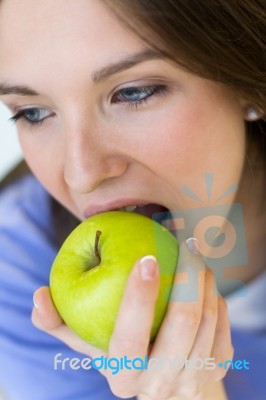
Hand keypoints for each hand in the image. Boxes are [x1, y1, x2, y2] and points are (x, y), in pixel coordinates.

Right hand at [32, 240, 232, 398]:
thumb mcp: (84, 336)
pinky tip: (204, 281)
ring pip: (208, 318)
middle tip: (185, 243)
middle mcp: (160, 385)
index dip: (139, 296)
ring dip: (205, 278)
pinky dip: (215, 295)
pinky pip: (223, 322)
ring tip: (194, 255)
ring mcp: (193, 380)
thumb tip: (38, 295)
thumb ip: (58, 320)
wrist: (159, 377)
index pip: (131, 336)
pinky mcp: (216, 369)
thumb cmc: (115, 346)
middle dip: (188, 275)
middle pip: (184, 323)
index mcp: (123, 375)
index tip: (146, 258)